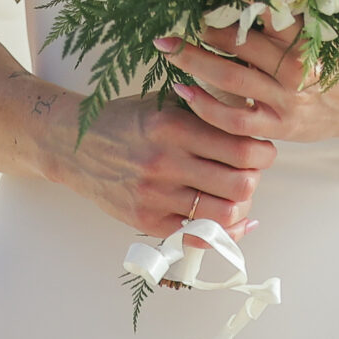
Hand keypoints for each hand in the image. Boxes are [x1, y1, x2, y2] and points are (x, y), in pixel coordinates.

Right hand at [47, 91, 275, 238]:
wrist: (74, 144)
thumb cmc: (127, 120)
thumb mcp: (165, 104)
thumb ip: (206, 112)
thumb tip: (255, 120)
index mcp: (175, 127)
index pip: (243, 148)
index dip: (264, 152)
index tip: (262, 149)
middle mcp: (166, 162)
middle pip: (240, 184)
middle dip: (255, 179)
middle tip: (252, 172)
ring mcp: (155, 195)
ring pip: (224, 214)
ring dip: (241, 207)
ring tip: (238, 196)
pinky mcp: (146, 219)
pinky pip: (197, 235)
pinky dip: (221, 232)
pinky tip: (228, 223)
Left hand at [159, 24, 338, 148]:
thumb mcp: (334, 27)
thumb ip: (299, 9)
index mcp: (308, 38)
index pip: (265, 9)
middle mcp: (295, 69)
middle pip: (239, 42)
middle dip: (205, 27)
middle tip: (181, 16)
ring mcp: (285, 101)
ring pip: (229, 78)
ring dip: (193, 61)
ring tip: (168, 47)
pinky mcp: (280, 127)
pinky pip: (235, 118)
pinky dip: (205, 105)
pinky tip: (183, 90)